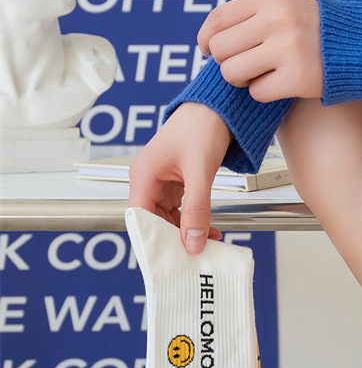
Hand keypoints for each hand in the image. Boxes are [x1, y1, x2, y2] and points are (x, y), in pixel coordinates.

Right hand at [127, 102, 232, 253]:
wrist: (218, 109)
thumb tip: (193, 242)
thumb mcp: (201, 171)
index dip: (151, 239)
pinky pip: (179, 210)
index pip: (138, 217)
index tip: (168, 258)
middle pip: (152, 221)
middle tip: (193, 257)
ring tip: (205, 246)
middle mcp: (147, 180)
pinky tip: (207, 231)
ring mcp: (161, 183)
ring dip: (185, 233)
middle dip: (172, 240)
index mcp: (143, 175)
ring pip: (167, 219)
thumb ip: (197, 208)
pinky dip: (192, 222)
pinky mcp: (175, 184)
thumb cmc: (202, 127)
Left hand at [198, 0, 322, 102]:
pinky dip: (263, 92)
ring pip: (232, 72)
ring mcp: (288, 48)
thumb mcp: (283, 5)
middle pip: (220, 48)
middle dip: (225, 61)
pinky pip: (256, 92)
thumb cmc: (311, 28)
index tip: (207, 49)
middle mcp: (278, 19)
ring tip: (258, 74)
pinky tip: (279, 82)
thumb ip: (248, 15)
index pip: (218, 19)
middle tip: (242, 64)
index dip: (206, 39)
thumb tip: (208, 39)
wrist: (358, 45)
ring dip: (241, 79)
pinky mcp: (298, 77)